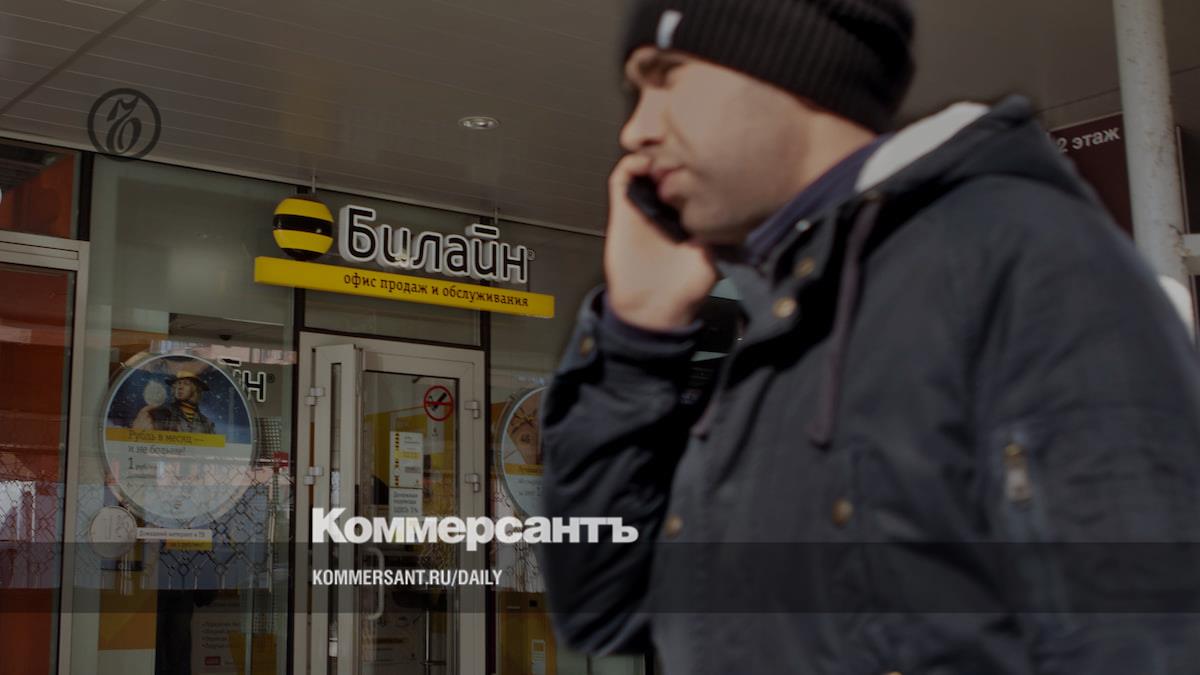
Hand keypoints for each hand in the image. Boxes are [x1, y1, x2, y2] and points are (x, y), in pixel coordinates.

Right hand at [604, 155, 717, 330]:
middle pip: (669, 165)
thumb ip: (726, 231)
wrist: (653, 309)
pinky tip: (646, 163)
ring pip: (645, 165)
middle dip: (677, 150)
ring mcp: (644, 205)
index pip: (693, 177)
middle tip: (686, 143)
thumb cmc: (684, 288)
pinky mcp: (623, 209)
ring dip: (654, 152)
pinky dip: (632, 164)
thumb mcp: (718, 254)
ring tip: (665, 148)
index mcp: (688, 213)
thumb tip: (745, 209)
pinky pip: (622, 178)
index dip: (699, 161)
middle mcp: (666, 206)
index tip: (709, 151)